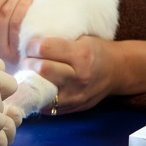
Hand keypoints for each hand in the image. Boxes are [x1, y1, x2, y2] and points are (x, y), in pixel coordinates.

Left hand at [23, 35, 145, 113]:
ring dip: (30, 80)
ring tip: (30, 72)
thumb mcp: (81, 38)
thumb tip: (30, 38)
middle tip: (27, 58)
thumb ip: (59, 40)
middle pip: (41, 69)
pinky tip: (38, 86)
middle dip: (28, 62)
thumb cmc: (96, 50)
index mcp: (80, 54)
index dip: (32, 45)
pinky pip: (46, 105)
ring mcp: (75, 95)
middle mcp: (78, 76)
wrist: (117, 71)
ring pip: (41, 90)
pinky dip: (38, 95)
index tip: (29, 44)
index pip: (44, 49)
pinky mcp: (72, 108)